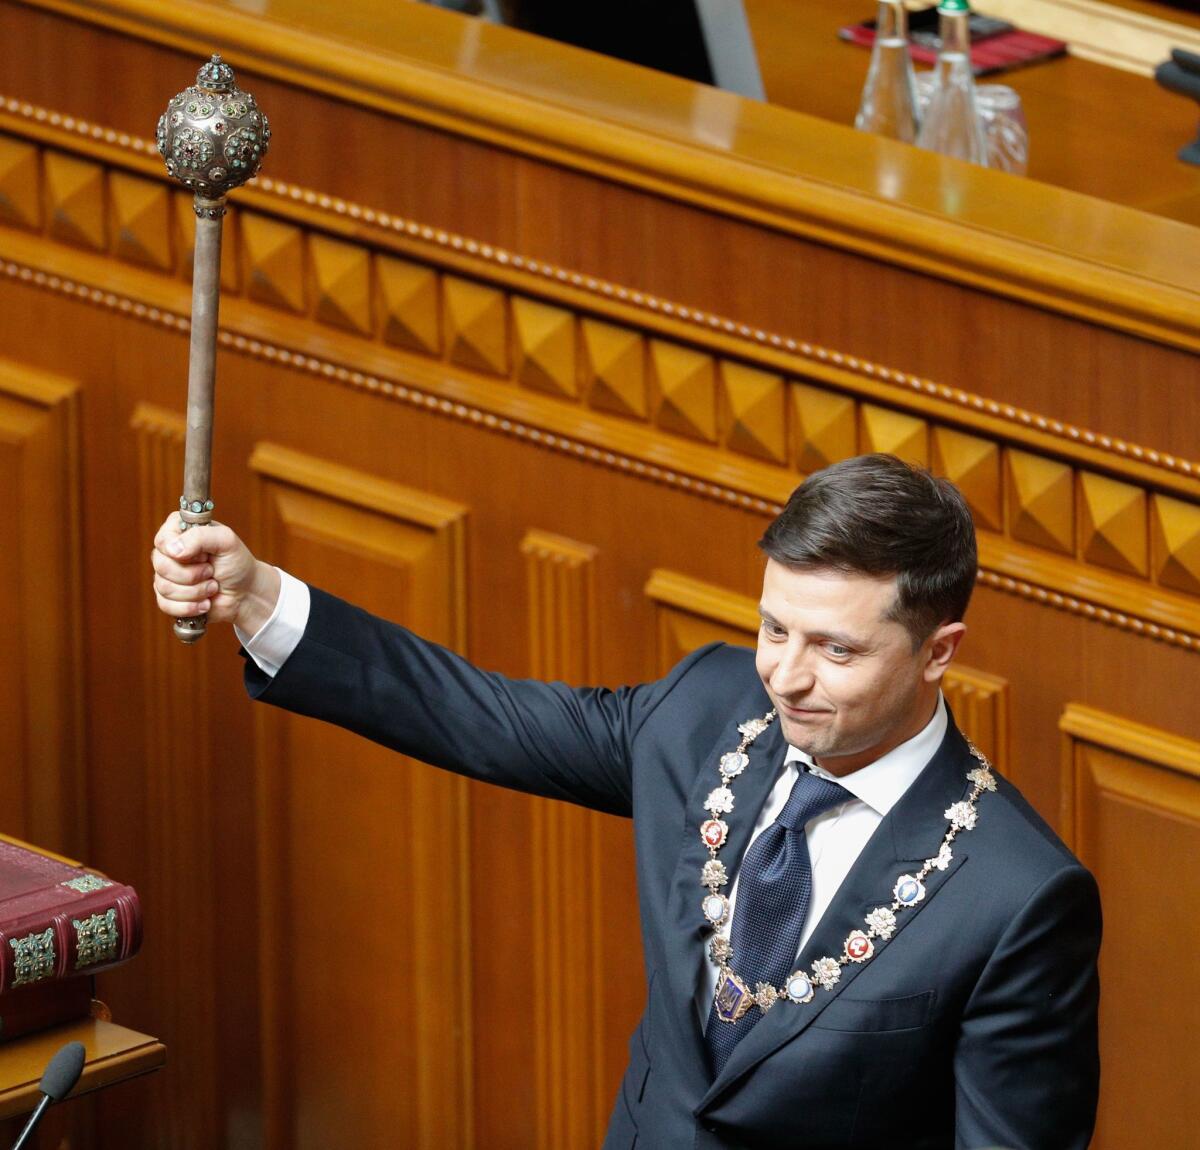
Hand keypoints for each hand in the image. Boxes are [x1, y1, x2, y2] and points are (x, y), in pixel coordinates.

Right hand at [151, 515, 280, 635]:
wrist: (245, 593)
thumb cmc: (237, 563)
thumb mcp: (226, 541)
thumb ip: (200, 536)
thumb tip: (172, 550)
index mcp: (178, 531)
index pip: (162, 541)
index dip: (184, 553)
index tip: (205, 556)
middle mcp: (169, 552)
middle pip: (161, 566)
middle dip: (193, 574)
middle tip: (211, 571)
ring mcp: (166, 576)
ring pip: (164, 587)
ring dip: (196, 591)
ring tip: (213, 586)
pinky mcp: (168, 598)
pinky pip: (165, 605)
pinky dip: (190, 607)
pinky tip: (205, 603)